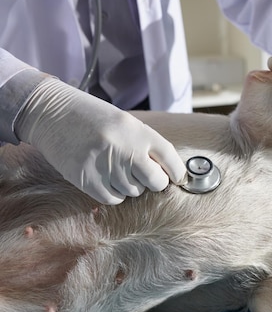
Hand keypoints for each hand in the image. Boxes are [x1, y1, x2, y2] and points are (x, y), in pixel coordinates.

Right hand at [15, 78, 185, 204]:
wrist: (52, 113)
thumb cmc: (93, 118)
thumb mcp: (126, 123)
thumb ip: (146, 145)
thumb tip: (168, 173)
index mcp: (138, 131)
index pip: (170, 158)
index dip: (178, 172)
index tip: (179, 179)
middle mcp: (125, 149)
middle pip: (156, 182)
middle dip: (154, 183)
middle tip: (145, 177)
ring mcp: (106, 165)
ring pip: (133, 192)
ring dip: (129, 186)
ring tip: (115, 168)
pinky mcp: (87, 179)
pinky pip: (113, 198)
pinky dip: (113, 193)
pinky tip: (105, 178)